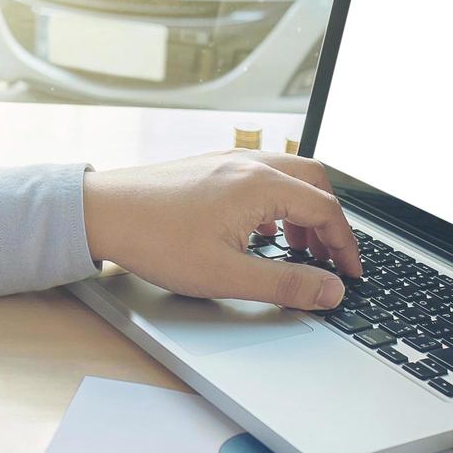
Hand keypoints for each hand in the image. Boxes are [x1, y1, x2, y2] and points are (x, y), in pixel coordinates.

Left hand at [82, 150, 361, 309]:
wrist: (102, 213)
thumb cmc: (156, 240)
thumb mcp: (227, 275)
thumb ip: (285, 284)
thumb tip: (330, 292)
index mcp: (262, 185)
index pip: (327, 210)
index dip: (346, 246)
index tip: (351, 273)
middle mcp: (250, 164)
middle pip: (315, 183)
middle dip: (330, 223)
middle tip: (332, 259)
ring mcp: (228, 161)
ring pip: (288, 177)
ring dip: (304, 212)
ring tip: (300, 250)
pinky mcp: (210, 167)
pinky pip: (261, 177)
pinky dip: (277, 203)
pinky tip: (262, 231)